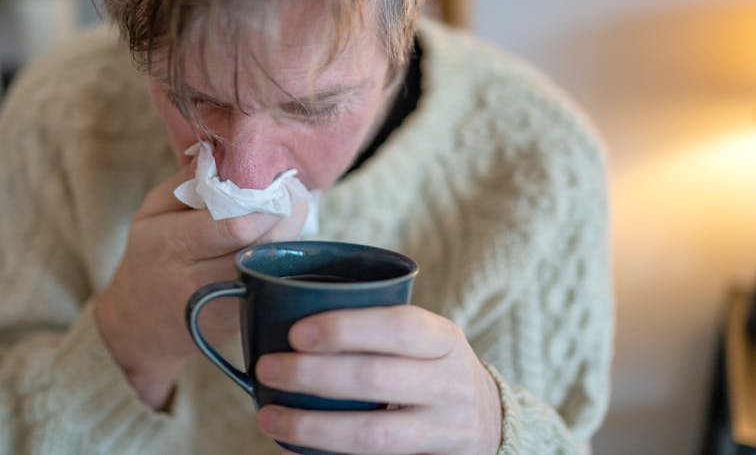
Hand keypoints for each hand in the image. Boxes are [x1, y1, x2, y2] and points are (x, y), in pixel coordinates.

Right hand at [95, 162, 308, 408]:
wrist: (140, 325)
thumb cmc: (149, 256)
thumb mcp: (151, 213)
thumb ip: (185, 181)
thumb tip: (223, 150)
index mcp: (173, 244)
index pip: (235, 225)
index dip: (267, 202)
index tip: (280, 180)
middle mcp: (199, 278)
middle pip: (263, 245)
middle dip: (288, 215)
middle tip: (296, 193)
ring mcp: (223, 304)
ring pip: (274, 265)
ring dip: (291, 236)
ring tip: (293, 212)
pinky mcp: (240, 319)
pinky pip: (273, 282)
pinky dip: (284, 258)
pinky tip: (282, 240)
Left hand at [254, 305, 501, 454]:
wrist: (488, 421)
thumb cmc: (432, 367)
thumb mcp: (425, 340)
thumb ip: (376, 332)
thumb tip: (287, 314)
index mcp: (444, 339)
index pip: (398, 326)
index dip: (346, 329)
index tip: (296, 332)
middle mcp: (450, 384)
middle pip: (376, 378)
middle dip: (313, 375)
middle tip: (268, 368)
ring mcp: (445, 430)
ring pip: (372, 433)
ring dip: (312, 426)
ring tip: (269, 416)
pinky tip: (294, 449)